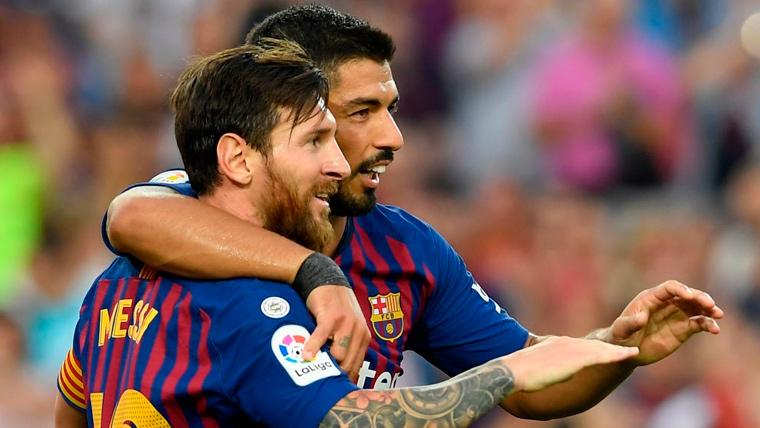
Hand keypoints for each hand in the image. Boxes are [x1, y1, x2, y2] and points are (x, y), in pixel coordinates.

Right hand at [303, 285, 370, 381]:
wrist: (326, 280)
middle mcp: (359, 331)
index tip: (332, 390)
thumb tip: (337, 373)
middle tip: (319, 382)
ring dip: (324, 363)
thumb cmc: (334, 307)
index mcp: (363, 336)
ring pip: (338, 354)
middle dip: (334, 375)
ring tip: (310, 371)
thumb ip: (345, 346)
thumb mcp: (346, 326)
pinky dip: (313, 347)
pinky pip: (322, 337)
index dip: (344, 379)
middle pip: (347, 363)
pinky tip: (305, 356)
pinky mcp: (332, 316)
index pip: (356, 365)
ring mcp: (346, 323)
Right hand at [504, 336, 638, 391]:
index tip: (612, 352)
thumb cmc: (518, 371)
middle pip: (595, 346)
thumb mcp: (535, 363)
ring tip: (633, 353)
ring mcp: (571, 350)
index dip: (599, 350)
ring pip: (601, 349)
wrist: (512, 370)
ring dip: (618, 352)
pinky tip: (626, 355)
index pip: (583, 347)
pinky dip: (614, 355)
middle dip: (613, 349)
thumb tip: (549, 371)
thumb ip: (547, 364)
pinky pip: (599, 355)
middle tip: (630, 352)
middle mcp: (567, 344)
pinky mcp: (574, 359)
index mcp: (558, 345)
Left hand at [603, 280, 723, 365]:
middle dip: (699, 297)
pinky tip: (715, 330)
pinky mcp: (682, 330)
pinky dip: (708, 324)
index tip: (689, 295)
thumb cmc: (620, 336)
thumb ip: (629, 323)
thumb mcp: (621, 330)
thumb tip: (642, 318)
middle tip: (710, 304)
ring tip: (717, 314)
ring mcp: (676, 316)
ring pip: (696, 307)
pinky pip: (698, 324)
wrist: (626, 350)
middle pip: (686, 295)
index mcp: (650, 298)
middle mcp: (666, 304)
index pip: (669, 288)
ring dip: (708, 308)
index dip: (680, 289)